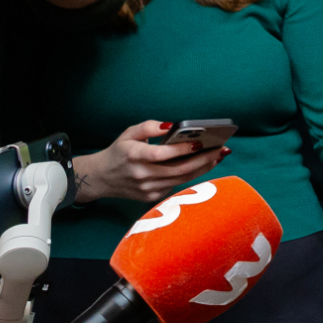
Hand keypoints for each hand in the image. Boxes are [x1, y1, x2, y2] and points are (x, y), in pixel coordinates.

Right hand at [72, 120, 227, 203]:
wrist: (101, 178)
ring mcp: (147, 189)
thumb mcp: (129, 133)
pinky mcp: (151, 197)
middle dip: (203, 159)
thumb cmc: (119, 152)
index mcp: (133, 156)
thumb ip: (150, 127)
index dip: (181, 149)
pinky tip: (204, 164)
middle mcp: (140, 175)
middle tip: (221, 149)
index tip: (200, 141)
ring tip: (218, 156)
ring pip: (181, 179)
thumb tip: (172, 125)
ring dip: (202, 168)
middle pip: (178, 169)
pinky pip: (176, 184)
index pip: (161, 155)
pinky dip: (191, 174)